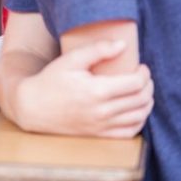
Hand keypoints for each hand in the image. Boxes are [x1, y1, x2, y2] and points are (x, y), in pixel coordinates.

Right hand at [13, 40, 153, 137]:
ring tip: (142, 92)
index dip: (144, 74)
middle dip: (148, 86)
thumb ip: (96, 50)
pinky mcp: (100, 135)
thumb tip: (122, 45)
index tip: (141, 67)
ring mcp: (102, 126)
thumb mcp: (70, 60)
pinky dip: (139, 120)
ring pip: (139, 116)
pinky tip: (136, 110)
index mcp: (97, 90)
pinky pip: (130, 132)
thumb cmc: (50, 81)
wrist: (32, 107)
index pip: (135, 83)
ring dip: (147, 103)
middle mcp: (102, 111)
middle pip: (141, 99)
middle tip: (144, 78)